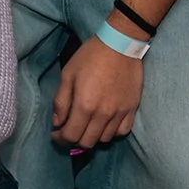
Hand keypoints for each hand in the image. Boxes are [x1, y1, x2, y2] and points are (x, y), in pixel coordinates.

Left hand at [52, 28, 145, 148]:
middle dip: (73, 141)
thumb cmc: (90, 57)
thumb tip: (57, 123)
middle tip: (67, 131)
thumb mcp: (67, 75)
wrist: (120, 45)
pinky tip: (104, 124)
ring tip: (85, 126)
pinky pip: (122, 132)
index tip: (55, 134)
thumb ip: (61, 101)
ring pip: (104, 139)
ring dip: (92, 137)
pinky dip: (111, 133)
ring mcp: (120, 113)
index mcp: (84, 105)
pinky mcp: (132, 110)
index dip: (60, 139)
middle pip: (87, 142)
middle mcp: (103, 114)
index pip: (71, 136)